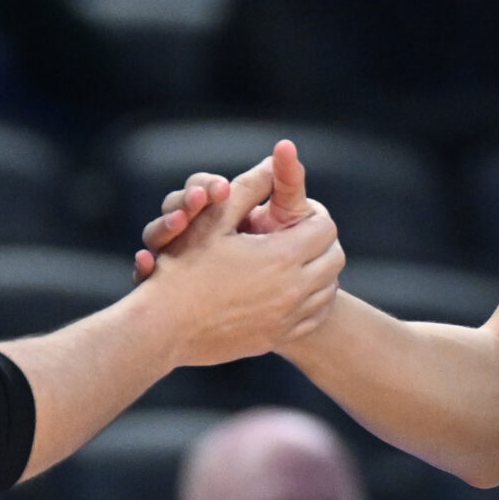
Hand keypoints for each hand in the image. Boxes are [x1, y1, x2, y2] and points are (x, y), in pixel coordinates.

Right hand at [136, 152, 341, 363]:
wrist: (163, 328)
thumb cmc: (183, 269)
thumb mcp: (212, 220)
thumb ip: (247, 187)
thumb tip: (272, 160)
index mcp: (281, 256)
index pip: (325, 228)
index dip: (312, 216)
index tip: (292, 216)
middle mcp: (292, 290)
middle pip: (334, 258)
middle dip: (320, 243)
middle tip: (298, 236)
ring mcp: (286, 318)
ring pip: (328, 290)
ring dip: (319, 272)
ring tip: (295, 262)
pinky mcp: (277, 338)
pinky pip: (314, 318)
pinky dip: (311, 302)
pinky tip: (291, 291)